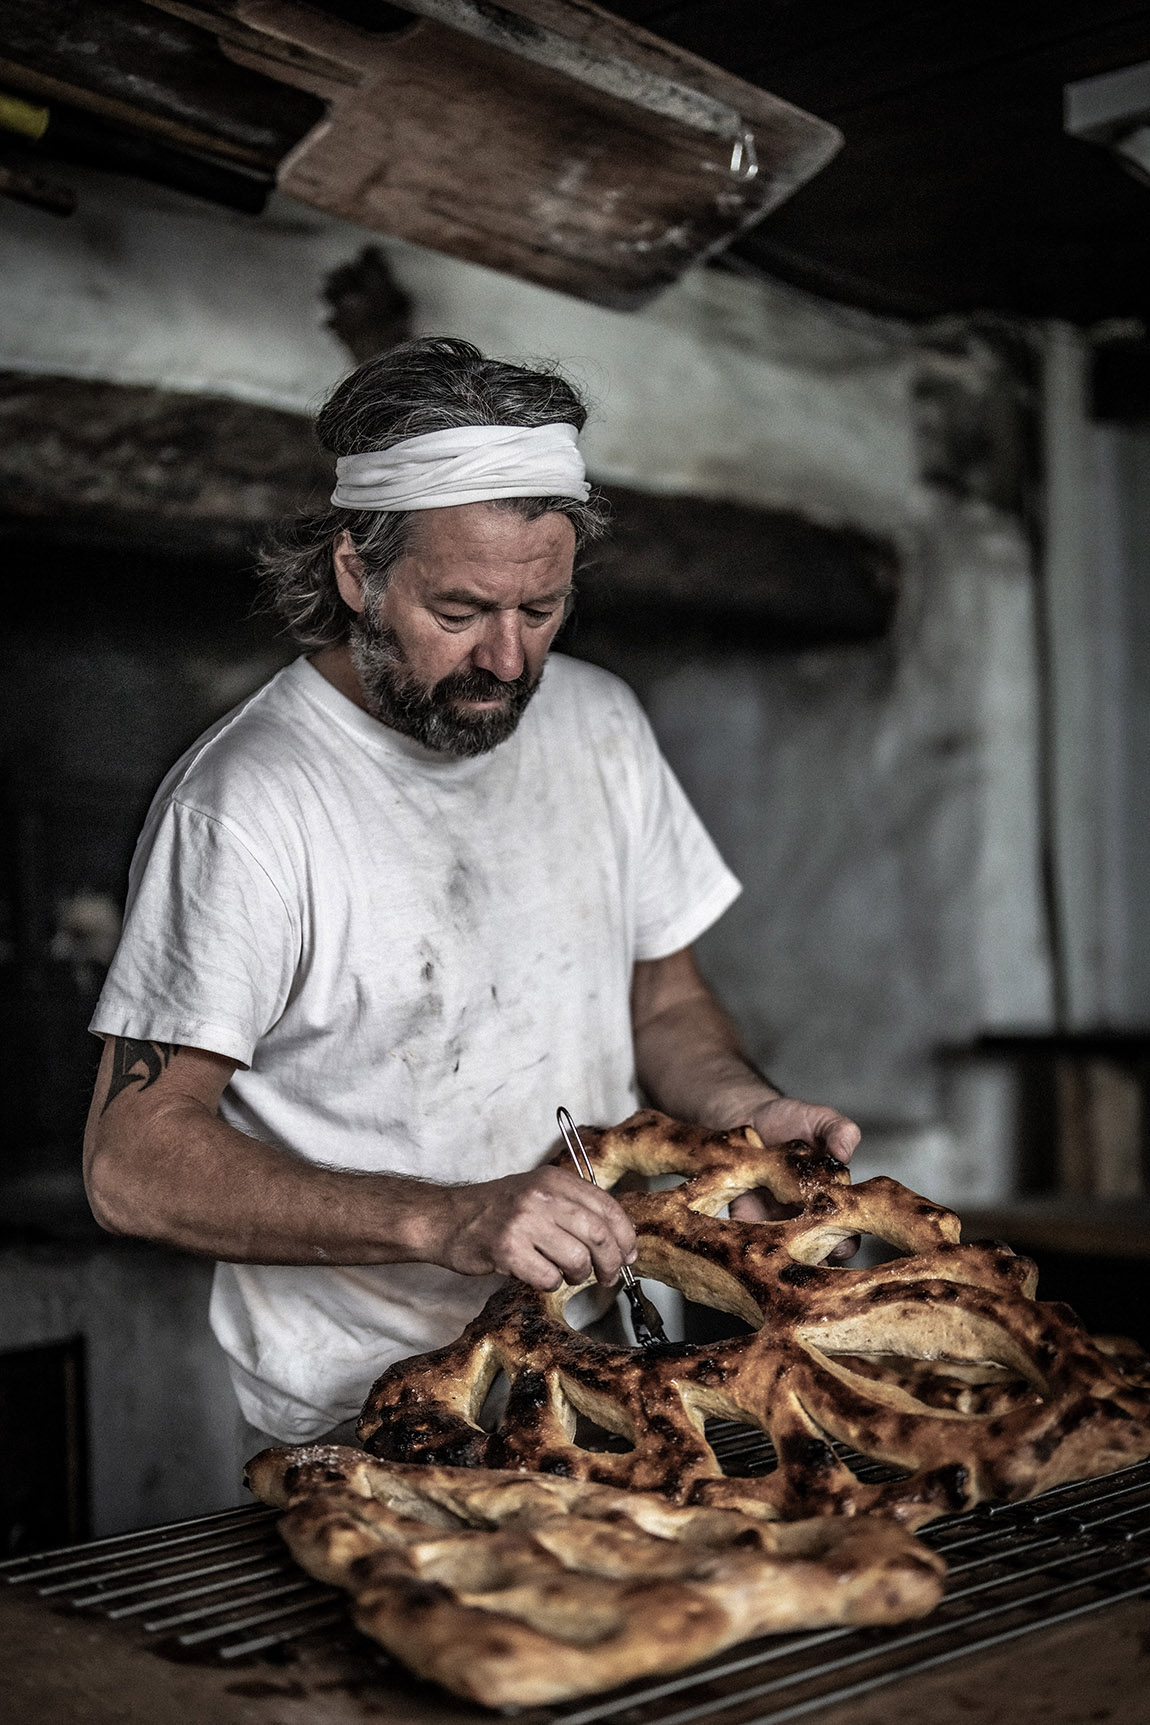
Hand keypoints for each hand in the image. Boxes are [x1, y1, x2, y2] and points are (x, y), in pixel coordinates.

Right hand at [430, 1166, 636, 1291]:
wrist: (447, 1218)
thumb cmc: (496, 1211)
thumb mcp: (538, 1192)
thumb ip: (575, 1206)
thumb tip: (620, 1236)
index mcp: (555, 1179)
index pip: (608, 1206)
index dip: (625, 1236)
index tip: (629, 1254)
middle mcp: (542, 1195)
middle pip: (599, 1235)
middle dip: (612, 1263)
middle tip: (609, 1276)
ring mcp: (524, 1221)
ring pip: (578, 1259)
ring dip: (579, 1277)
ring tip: (567, 1275)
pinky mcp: (507, 1249)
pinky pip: (549, 1278)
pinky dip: (551, 1284)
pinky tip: (540, 1276)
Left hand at [730, 1094, 860, 1260]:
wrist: (748, 1116)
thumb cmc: (791, 1120)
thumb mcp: (820, 1118)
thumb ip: (840, 1130)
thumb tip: (846, 1151)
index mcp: (830, 1198)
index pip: (849, 1232)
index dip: (849, 1237)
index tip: (841, 1228)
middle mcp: (804, 1215)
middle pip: (820, 1250)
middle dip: (819, 1253)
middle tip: (810, 1239)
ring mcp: (775, 1218)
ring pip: (785, 1252)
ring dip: (786, 1252)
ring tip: (783, 1237)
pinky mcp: (745, 1214)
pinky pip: (748, 1236)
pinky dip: (752, 1238)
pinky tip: (752, 1224)